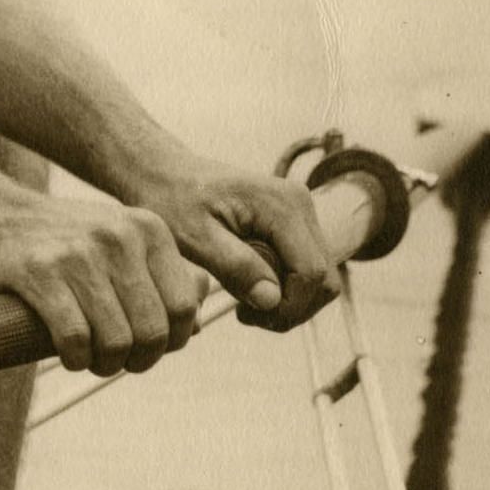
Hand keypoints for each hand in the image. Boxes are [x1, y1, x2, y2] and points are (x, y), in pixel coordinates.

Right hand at [0, 196, 210, 378]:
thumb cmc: (67, 241)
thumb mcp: (123, 240)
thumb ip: (161, 273)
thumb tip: (198, 317)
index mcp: (149, 229)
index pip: (184, 305)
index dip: (173, 341)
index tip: (151, 349)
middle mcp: (119, 237)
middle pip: (153, 329)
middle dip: (139, 359)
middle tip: (120, 362)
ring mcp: (79, 254)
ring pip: (116, 340)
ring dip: (106, 364)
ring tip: (93, 360)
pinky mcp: (41, 273)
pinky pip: (74, 339)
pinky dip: (76, 359)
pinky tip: (70, 354)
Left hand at [137, 162, 338, 330]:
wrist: (164, 174)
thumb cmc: (171, 200)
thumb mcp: (193, 237)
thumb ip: (234, 266)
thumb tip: (272, 300)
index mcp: (282, 206)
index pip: (311, 273)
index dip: (288, 307)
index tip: (246, 316)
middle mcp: (301, 205)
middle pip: (324, 279)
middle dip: (291, 308)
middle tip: (246, 315)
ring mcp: (300, 213)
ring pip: (319, 277)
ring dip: (289, 301)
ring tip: (245, 305)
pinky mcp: (293, 223)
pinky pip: (305, 267)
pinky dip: (285, 288)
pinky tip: (250, 288)